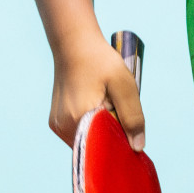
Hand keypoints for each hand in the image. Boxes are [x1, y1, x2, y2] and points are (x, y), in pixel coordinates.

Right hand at [49, 33, 146, 151]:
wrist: (75, 45)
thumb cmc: (101, 62)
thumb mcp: (124, 85)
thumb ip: (132, 117)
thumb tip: (137, 147)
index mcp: (80, 118)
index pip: (107, 146)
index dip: (122, 141)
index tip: (132, 131)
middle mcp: (64, 127)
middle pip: (97, 144)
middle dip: (112, 134)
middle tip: (117, 107)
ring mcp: (58, 126)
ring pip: (88, 140)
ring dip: (101, 130)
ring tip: (105, 104)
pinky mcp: (56, 123)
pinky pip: (79, 133)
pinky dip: (91, 127)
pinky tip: (96, 107)